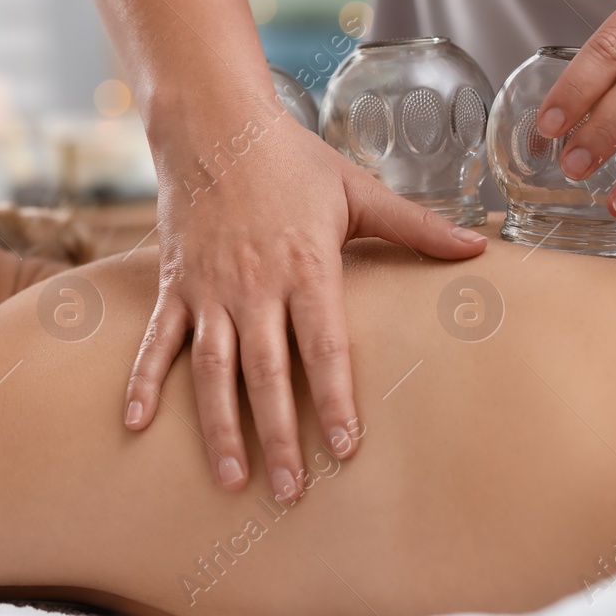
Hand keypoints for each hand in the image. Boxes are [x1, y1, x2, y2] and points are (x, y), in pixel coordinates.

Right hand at [126, 106, 486, 502]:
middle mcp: (254, 284)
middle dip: (279, 436)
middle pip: (267, 372)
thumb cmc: (291, 157)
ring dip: (220, 427)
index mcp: (305, 265)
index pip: (324, 346)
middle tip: (289, 494)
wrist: (214, 121)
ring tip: (231, 480)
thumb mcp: (358, 189)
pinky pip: (157, 340)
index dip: (334, 400)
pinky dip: (142, 381)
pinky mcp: (174, 283)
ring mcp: (209, 287)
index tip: (345, 448)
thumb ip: (417, 225)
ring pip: (213, 369)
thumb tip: (480, 246)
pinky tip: (135, 424)